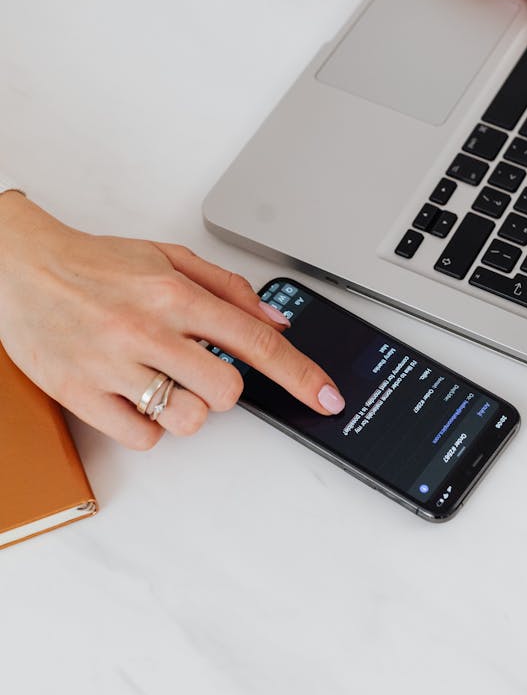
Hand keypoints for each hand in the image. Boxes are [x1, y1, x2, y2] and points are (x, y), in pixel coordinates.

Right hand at [0, 193, 344, 449]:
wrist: (21, 266)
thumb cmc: (97, 263)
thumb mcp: (169, 257)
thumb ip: (228, 288)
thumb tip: (276, 322)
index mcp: (174, 293)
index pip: (255, 341)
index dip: (300, 375)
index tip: (327, 398)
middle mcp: (148, 330)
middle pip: (227, 391)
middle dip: (225, 387)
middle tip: (199, 367)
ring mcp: (113, 366)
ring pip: (189, 419)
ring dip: (188, 407)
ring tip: (161, 379)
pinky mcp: (81, 396)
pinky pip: (144, 437)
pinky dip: (148, 425)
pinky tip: (133, 395)